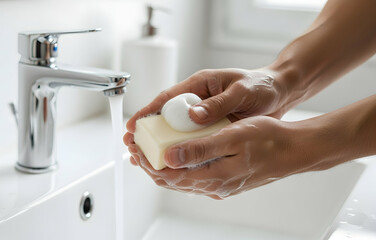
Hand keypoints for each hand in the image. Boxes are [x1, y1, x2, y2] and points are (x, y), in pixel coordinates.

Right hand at [125, 68, 289, 165]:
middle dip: (148, 131)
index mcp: (200, 85)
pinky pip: (192, 138)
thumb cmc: (262, 86)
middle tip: (132, 145)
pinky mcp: (212, 126)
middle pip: (166, 116)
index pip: (168, 98)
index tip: (134, 125)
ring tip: (145, 158)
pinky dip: (181, 148)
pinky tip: (174, 160)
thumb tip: (194, 115)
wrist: (280, 93)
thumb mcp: (242, 93)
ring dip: (162, 143)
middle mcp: (198, 100)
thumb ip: (220, 103)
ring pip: (177, 130)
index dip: (148, 112)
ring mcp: (204, 114)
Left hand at [125, 116, 312, 198]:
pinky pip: (193, 176)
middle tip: (134, 147)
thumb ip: (199, 149)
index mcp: (213, 177)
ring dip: (161, 164)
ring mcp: (219, 184)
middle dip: (148, 163)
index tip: (135, 147)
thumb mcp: (232, 137)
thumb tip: (169, 157)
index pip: (168, 175)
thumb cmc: (268, 140)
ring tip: (147, 149)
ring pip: (180, 179)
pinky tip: (174, 153)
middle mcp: (213, 186)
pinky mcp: (224, 179)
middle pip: (170, 180)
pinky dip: (178, 165)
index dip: (147, 162)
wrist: (293, 150)